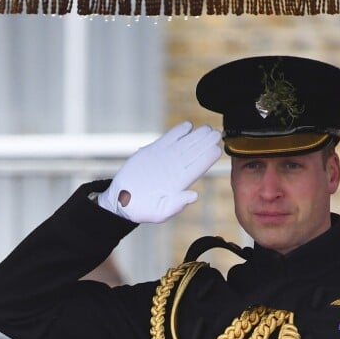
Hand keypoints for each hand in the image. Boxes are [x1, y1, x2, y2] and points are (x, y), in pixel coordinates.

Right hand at [98, 121, 221, 222]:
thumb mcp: (160, 212)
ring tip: (207, 128)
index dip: (207, 158)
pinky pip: (168, 139)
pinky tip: (187, 126)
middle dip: (206, 143)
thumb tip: (194, 196)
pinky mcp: (152, 151)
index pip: (198, 168)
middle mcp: (175, 169)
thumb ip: (177, 205)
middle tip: (216, 133)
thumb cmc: (142, 210)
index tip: (217, 149)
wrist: (122, 201)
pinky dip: (177, 132)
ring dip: (196, 135)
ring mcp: (165, 158)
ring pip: (184, 144)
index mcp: (180, 183)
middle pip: (194, 153)